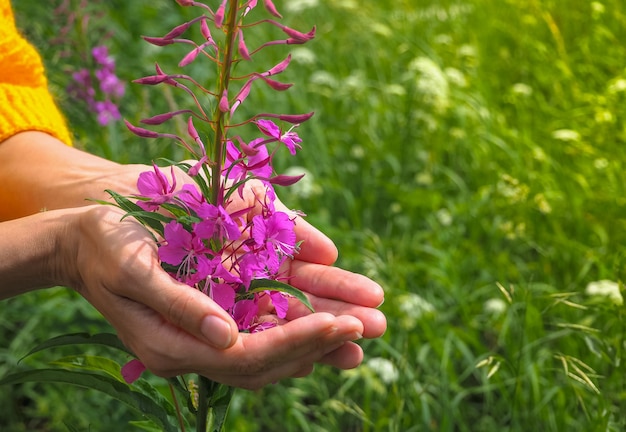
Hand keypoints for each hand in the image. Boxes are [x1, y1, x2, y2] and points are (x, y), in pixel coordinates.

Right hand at [64, 205, 371, 388]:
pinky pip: (260, 323)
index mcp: (175, 344)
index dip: (299, 341)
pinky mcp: (210, 309)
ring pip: (272, 341)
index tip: (344, 325)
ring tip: (367, 324)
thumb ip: (180, 306)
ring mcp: (204, 329)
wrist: (79, 236)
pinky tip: (325, 315)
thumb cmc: (102, 245)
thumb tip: (229, 339)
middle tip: (374, 328)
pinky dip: (295, 320)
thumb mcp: (134, 269)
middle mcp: (196, 344)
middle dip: (324, 339)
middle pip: (271, 355)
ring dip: (319, 333)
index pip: (250, 354)